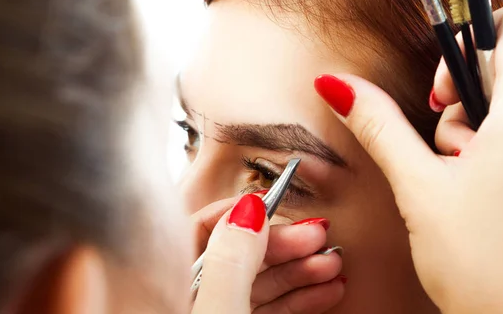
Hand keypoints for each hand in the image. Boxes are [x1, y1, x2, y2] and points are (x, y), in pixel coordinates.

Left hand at [191, 196, 344, 312]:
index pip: (200, 227)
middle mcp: (191, 294)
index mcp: (170, 280)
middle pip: (238, 253)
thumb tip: (249, 208)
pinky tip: (327, 290)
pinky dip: (298, 299)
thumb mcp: (219, 311)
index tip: (275, 200)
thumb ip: (231, 261)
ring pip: (259, 282)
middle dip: (283, 243)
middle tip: (318, 234)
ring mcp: (217, 311)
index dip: (240, 211)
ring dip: (300, 270)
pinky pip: (268, 308)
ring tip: (333, 263)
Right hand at [314, 4, 502, 312]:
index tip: (439, 89)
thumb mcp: (420, 188)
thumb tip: (338, 86)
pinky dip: (495, 152)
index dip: (465, 41)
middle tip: (448, 146)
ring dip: (475, 133)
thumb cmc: (489, 269)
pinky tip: (482, 192)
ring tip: (463, 179)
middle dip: (462, 100)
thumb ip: (378, 126)